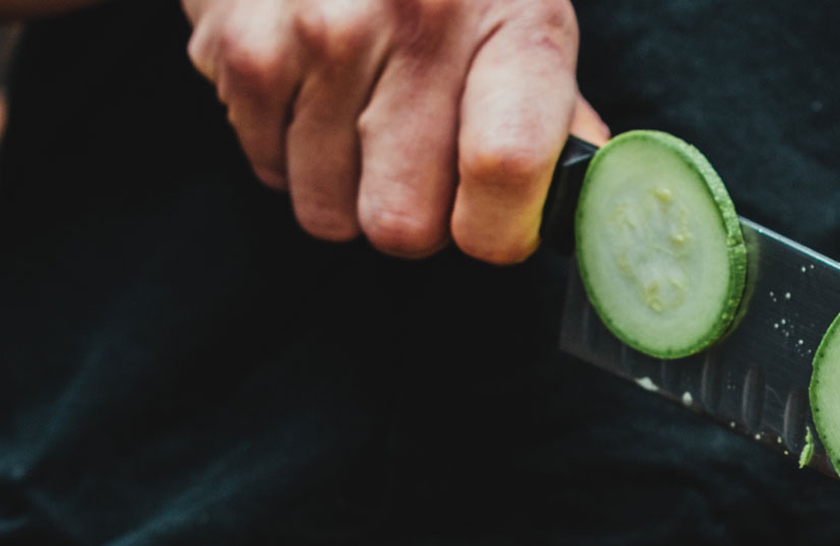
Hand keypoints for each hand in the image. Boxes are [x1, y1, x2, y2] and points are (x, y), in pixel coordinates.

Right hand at [182, 0, 609, 261]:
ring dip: (344, 189)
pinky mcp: (246, 46)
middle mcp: (421, 16)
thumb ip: (556, 120)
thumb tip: (593, 209)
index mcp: (516, 17)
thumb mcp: (520, 19)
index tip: (490, 223)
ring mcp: (325, 31)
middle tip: (414, 160)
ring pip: (330, 214)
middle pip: (405, 225)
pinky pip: (269, 172)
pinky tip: (309, 89)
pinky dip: (285, 150)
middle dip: (410, 216)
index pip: (506, 169)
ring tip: (356, 114)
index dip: (495, 231)